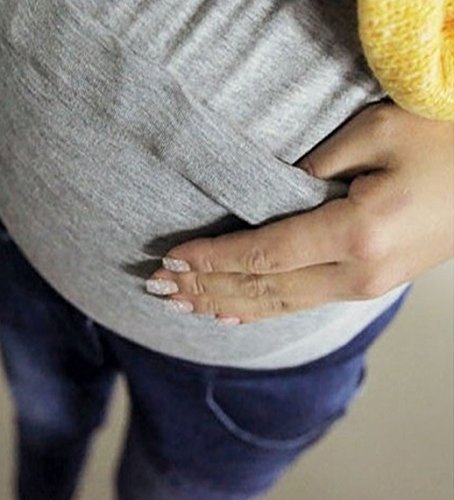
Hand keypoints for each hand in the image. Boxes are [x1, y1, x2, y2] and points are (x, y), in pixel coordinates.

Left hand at [146, 102, 453, 324]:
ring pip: (279, 304)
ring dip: (227, 303)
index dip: (213, 259)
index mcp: (358, 233)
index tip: (173, 259)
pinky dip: (262, 310)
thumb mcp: (375, 133)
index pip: (263, 254)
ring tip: (186, 305)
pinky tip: (235, 315)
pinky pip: (302, 303)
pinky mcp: (368, 284)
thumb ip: (313, 168)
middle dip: (208, 288)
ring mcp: (365, 285)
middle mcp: (358, 272)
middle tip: (162, 289)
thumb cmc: (442, 140)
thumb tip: (270, 192)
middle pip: (264, 288)